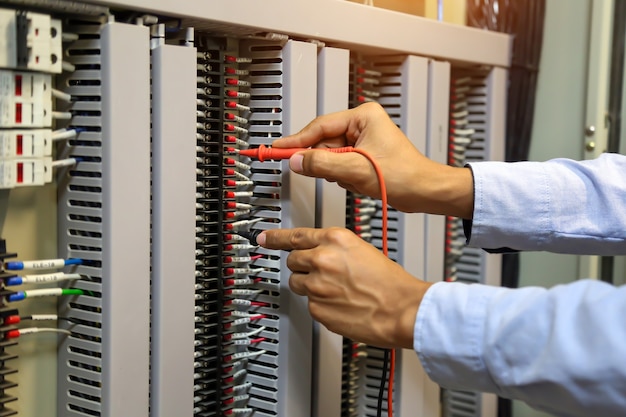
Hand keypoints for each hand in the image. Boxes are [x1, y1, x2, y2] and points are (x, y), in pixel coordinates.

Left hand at [257, 227, 432, 348]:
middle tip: (321, 273)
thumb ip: (336, 249)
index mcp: (335, 239)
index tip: (264, 239)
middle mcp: (322, 259)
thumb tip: (321, 253)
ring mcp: (317, 285)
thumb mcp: (362, 250)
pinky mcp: (317, 308)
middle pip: (293, 261)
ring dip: (311, 286)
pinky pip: (310, 304)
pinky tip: (340, 304)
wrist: (402, 308)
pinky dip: (321, 305)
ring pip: (298, 283)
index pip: (295, 236)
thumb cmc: (390, 282)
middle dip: (303, 266)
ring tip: (335, 291)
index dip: (276, 238)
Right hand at [272, 102, 473, 217]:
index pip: (319, 127)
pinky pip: (340, 166)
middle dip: (324, 162)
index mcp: (362, 117)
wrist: (426, 192)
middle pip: (323, 143)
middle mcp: (362, 125)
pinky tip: (359, 183)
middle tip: (320, 172)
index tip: (277, 149)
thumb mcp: (356, 169)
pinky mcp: (364, 157)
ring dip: (337, 173)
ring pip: (331, 157)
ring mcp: (363, 142)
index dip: (296, 140)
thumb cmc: (405, 175)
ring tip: (355, 179)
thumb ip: (322, 164)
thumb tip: (296, 160)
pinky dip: (344, 178)